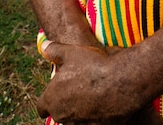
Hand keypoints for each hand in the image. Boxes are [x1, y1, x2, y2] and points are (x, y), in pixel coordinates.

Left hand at [37, 41, 162, 123]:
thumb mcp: (72, 52)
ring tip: (93, 96)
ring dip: (80, 111)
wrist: (121, 82)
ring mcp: (78, 124)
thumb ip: (56, 51)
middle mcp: (62, 115)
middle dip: (66, 104)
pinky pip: (92, 123)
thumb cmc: (94, 66)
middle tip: (78, 90)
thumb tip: (44, 46)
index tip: (56, 93)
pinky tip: (104, 103)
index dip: (48, 100)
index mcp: (52, 98)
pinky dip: (95, 116)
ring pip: (74, 120)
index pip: (42, 107)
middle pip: (59, 113)